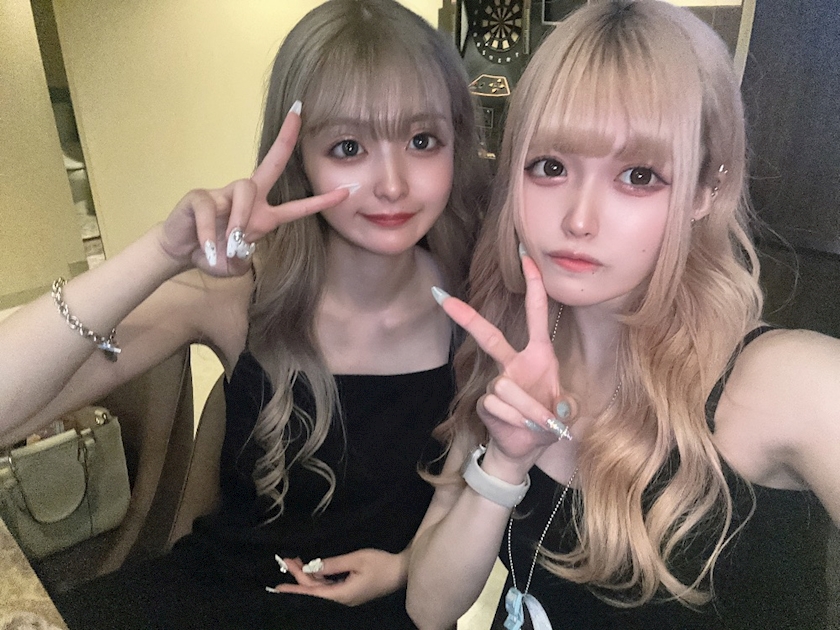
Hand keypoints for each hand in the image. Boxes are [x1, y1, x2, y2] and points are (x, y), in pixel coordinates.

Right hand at [158, 103, 349, 275]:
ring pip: (244, 189)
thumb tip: (239, 254)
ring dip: (241, 218)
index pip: (297, 206)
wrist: (180, 251)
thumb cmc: (213, 253)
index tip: (347, 191)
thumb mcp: (234, 263)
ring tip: (230, 244)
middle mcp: (247, 198)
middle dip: (285, 139)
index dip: (321, 201)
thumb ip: (241, 261)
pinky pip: (211, 210)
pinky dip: (210, 234)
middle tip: (298, 114)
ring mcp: (223, 194)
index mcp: (263, 214)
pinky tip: (207, 249)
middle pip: (271, 163)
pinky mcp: (199, 197)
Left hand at [269, 549, 407, 606]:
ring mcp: (347, 596)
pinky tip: (315, 568)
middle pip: (316, 590)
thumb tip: (313, 565)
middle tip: (288, 561)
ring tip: (297, 562)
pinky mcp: (351, 591)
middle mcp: (343, 599)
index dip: (295, 588)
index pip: (313, 593)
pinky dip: (320, 577)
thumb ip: (333, 563)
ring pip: (322, 588)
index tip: (279, 586)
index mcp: (343, 594)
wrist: (401, 571)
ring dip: (310, 575)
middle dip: (300, 576)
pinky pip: (330, 586)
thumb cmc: (381, 563)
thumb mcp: (356, 559)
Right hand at [436, 255, 573, 466]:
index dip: (534, 286)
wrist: (527, 449)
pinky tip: (521, 427)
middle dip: (466, 317)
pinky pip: (499, 406)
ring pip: (507, 387)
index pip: (536, 315)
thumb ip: (563, 406)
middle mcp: (515, 364)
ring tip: (539, 424)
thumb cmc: (549, 423)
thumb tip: (549, 406)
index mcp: (540, 356)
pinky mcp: (486, 402)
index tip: (526, 258)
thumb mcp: (568, 412)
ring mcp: (498, 382)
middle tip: (440, 296)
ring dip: (528, 410)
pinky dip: (517, 420)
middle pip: (488, 336)